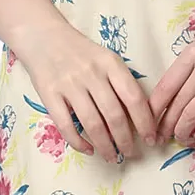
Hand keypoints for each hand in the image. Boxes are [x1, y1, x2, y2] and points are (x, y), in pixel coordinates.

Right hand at [15, 19, 158, 162]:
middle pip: (114, 115)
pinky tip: (89, 150)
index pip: (134, 98)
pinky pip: (66, 125)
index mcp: (111, 63)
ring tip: (113, 158)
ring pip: (92, 124)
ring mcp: (69, 84)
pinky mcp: (49, 94)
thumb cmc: (81, 52)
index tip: (151, 139)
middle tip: (132, 154)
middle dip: (126, 140)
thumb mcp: (106, 59)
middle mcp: (91, 73)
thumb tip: (140, 118)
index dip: (145, 122)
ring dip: (106, 146)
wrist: (43, 37)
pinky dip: (79, 142)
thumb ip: (121, 83)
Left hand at [150, 20, 194, 145]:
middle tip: (162, 138)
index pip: (164, 87)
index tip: (150, 124)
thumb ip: (190, 69)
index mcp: (193, 53)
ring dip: (183, 131)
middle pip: (177, 104)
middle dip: (166, 126)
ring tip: (182, 138)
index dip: (154, 111)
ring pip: (193, 114)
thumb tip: (171, 100)